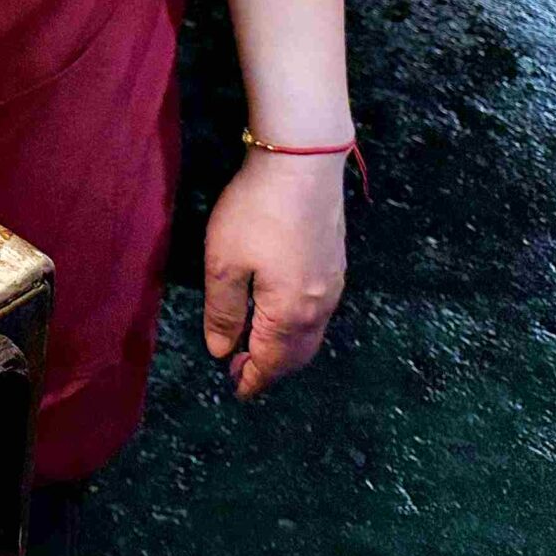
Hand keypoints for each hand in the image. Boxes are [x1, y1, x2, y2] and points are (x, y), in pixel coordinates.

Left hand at [201, 150, 347, 399]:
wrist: (302, 164)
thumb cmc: (257, 213)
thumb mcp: (224, 263)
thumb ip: (223, 312)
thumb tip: (220, 350)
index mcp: (291, 313)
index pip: (273, 362)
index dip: (253, 378)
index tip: (237, 391)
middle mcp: (320, 307)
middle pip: (297, 355)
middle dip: (270, 368)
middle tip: (240, 372)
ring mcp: (333, 285)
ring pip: (310, 335)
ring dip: (285, 349)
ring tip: (255, 347)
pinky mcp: (334, 264)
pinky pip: (317, 313)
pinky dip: (297, 328)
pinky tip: (279, 316)